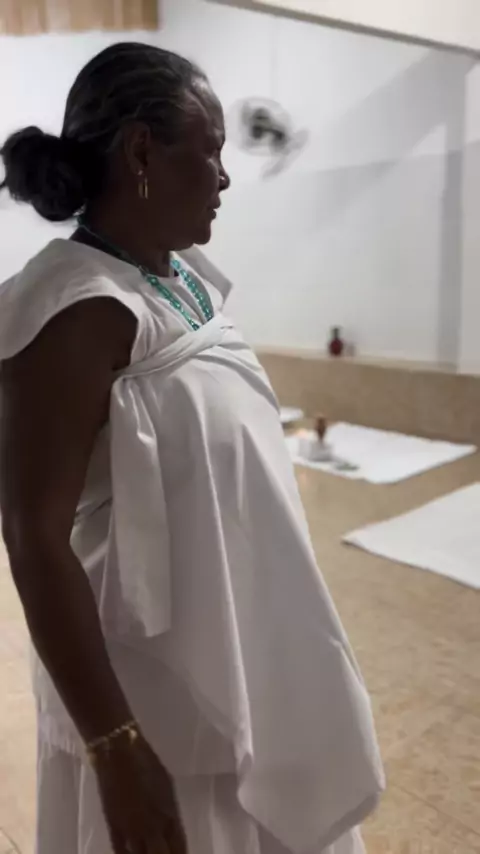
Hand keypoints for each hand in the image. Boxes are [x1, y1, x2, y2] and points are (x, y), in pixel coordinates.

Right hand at [94, 733, 187, 853]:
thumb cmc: (147, 761)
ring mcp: (131, 829)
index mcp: (169, 814)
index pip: (179, 847)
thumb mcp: (166, 784)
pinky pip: (121, 852)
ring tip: (148, 851)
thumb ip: (170, 808)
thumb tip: (171, 823)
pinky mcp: (113, 827)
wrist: (118, 752)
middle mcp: (152, 827)